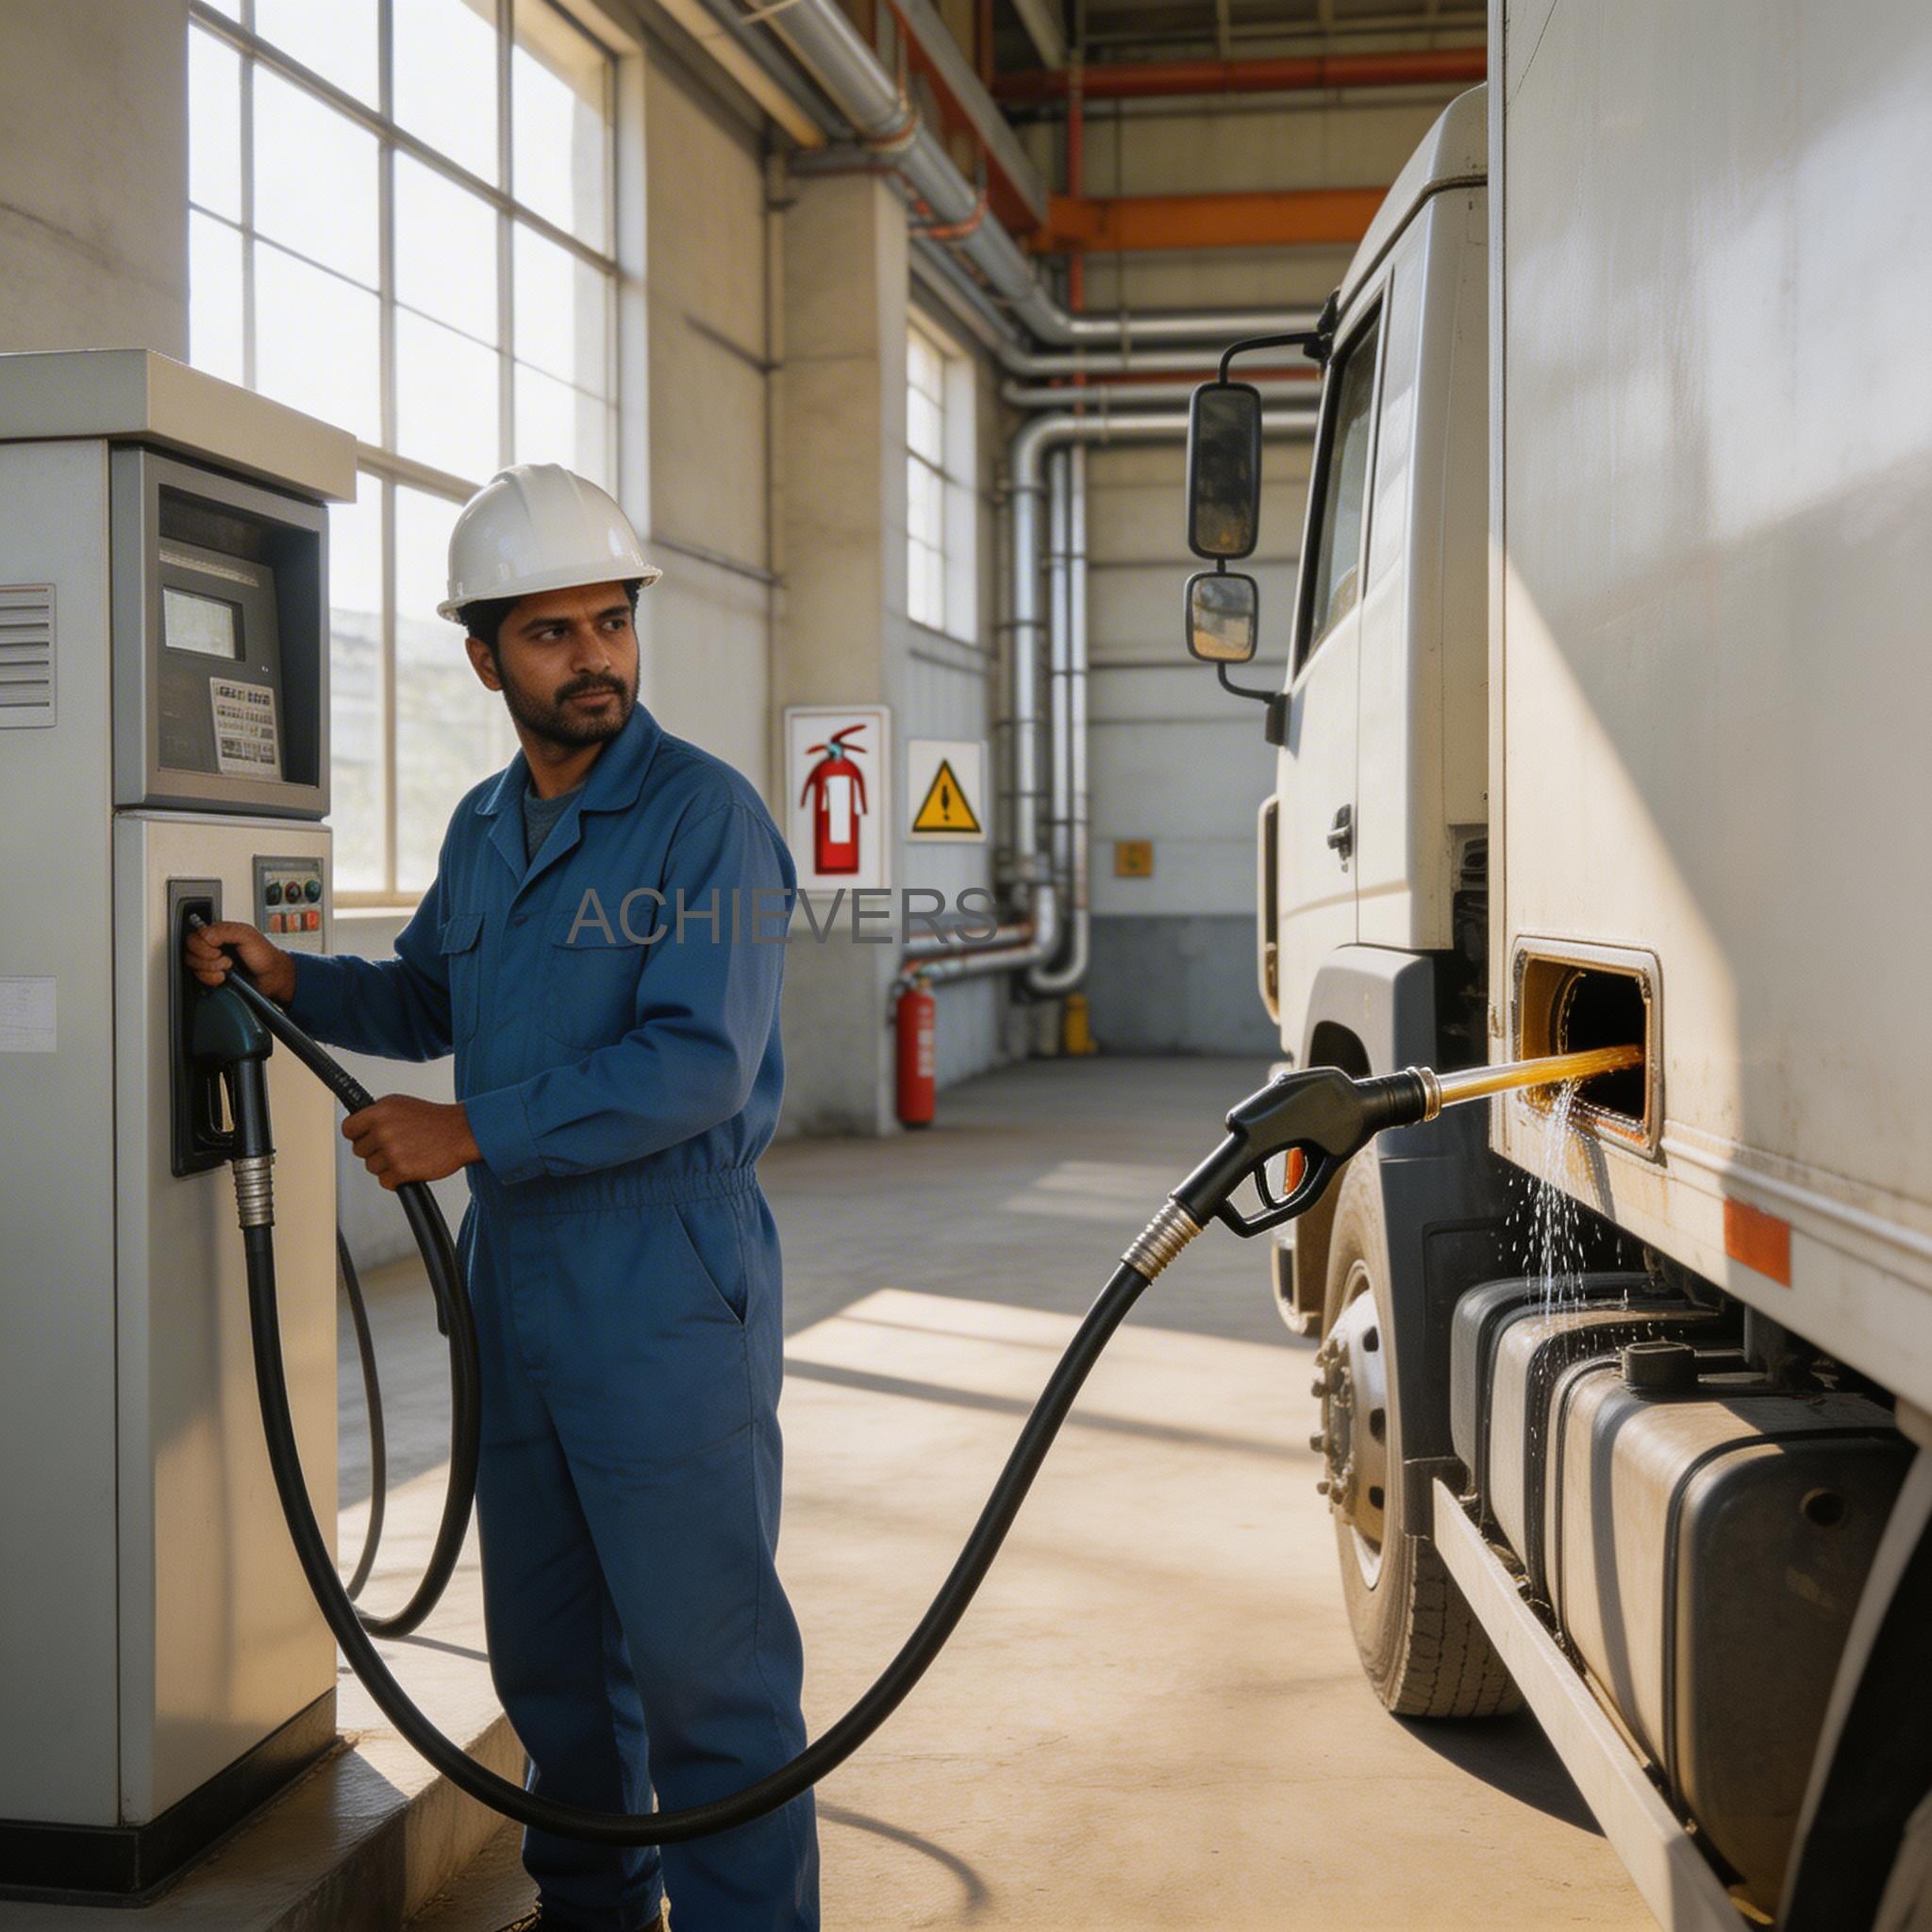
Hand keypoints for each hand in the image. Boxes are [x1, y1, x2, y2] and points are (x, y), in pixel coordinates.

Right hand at [186, 920, 296, 1002]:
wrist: (272, 978)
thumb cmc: (265, 956)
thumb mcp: (248, 936)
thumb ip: (225, 931)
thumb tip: (205, 935)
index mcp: (219, 932)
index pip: (195, 936)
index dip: (203, 945)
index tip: (219, 949)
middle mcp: (212, 945)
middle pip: (190, 951)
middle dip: (208, 959)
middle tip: (226, 960)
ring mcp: (211, 961)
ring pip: (192, 965)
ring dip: (211, 969)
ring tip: (228, 968)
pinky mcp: (211, 975)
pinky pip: (199, 978)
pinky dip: (211, 979)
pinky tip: (224, 977)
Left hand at [342, 1095, 480, 1189]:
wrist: (462, 1132)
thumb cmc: (436, 1120)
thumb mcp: (402, 1105)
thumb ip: (378, 1114)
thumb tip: (361, 1124)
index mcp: (380, 1111)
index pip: (349, 1128)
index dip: (357, 1135)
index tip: (365, 1137)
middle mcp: (383, 1129)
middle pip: (359, 1150)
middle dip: (374, 1151)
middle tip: (394, 1146)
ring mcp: (391, 1151)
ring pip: (371, 1167)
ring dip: (386, 1165)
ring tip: (406, 1154)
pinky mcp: (401, 1170)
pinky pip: (385, 1181)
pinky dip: (396, 1179)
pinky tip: (409, 1166)